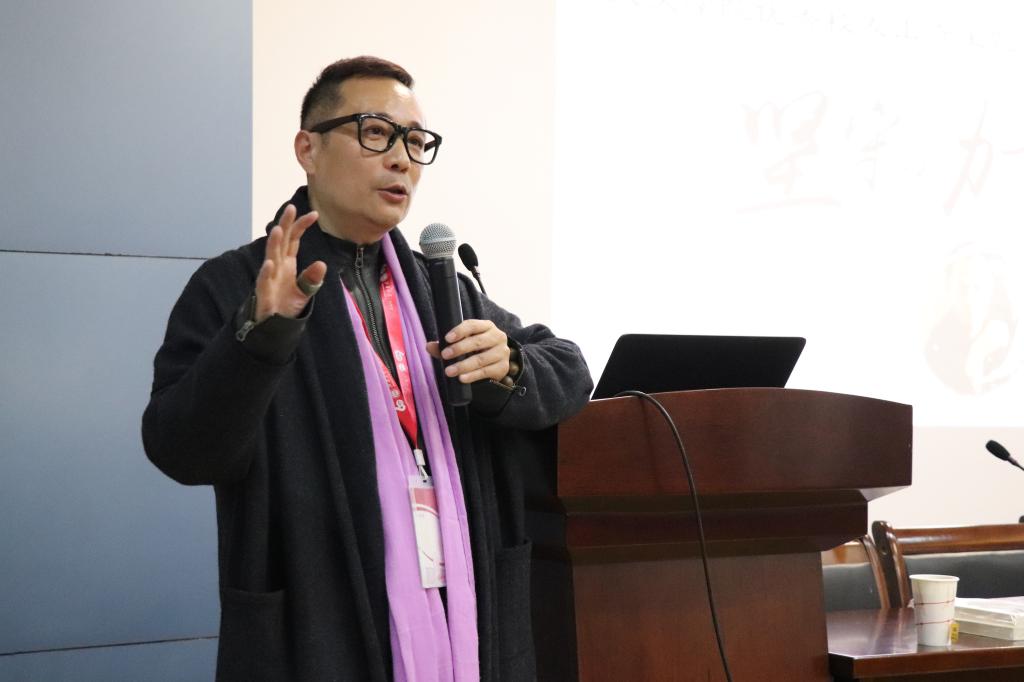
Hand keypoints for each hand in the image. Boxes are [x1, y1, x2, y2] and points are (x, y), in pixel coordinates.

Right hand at [255, 204, 326, 321]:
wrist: (274, 325)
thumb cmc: (286, 305)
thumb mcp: (305, 291)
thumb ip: (312, 278)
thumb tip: (322, 264)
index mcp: (287, 262)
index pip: (294, 239)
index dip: (302, 226)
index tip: (315, 214)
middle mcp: (277, 265)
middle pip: (281, 241)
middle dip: (285, 224)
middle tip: (291, 207)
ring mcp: (269, 277)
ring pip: (271, 256)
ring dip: (274, 243)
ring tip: (278, 229)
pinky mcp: (263, 292)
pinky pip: (264, 280)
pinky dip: (267, 272)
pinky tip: (270, 263)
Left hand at [426, 319, 510, 383]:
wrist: (495, 365)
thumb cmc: (475, 350)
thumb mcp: (462, 345)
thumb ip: (446, 345)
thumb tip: (429, 346)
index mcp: (487, 326)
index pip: (473, 325)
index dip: (460, 331)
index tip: (447, 338)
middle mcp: (498, 337)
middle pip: (477, 342)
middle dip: (459, 348)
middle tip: (444, 355)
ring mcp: (502, 352)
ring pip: (481, 359)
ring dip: (463, 365)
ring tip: (449, 371)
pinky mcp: (503, 367)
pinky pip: (485, 372)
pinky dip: (472, 376)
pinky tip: (461, 378)